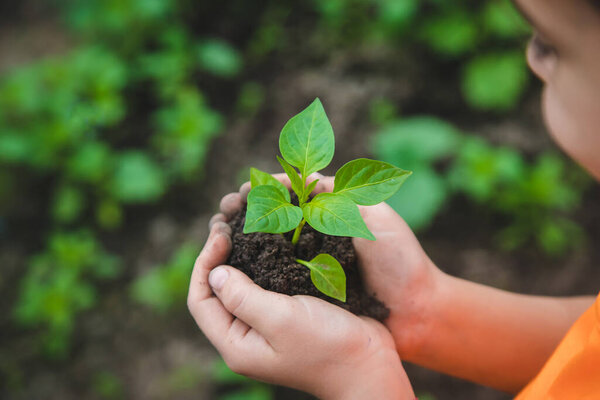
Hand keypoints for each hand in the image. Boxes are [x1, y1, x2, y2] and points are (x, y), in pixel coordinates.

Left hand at [187, 221, 414, 399]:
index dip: (203, 263)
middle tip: (228, 222)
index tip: (221, 233)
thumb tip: (214, 272)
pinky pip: (264, 284)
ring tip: (242, 225)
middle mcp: (246, 336)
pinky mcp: (286, 315)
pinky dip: (261, 260)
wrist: (368, 363)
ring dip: (238, 254)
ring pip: (240, 284)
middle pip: (216, 291)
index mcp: (236, 344)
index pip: (200, 301)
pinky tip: (270, 240)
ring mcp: (266, 326)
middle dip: (217, 255)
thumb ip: (242, 297)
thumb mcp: (280, 319)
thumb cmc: (326, 345)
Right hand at [215, 174, 442, 360]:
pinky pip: (276, 275)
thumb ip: (345, 194)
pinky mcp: (307, 291)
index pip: (289, 195)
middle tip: (224, 211)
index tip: (243, 190)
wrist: (416, 311)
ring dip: (243, 236)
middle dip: (245, 210)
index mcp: (331, 216)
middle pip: (271, 218)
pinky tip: (234, 263)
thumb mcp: (378, 217)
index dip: (264, 190)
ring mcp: (309, 265)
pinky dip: (254, 266)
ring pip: (267, 246)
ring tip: (220, 232)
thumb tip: (305, 178)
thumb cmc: (401, 262)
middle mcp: (315, 238)